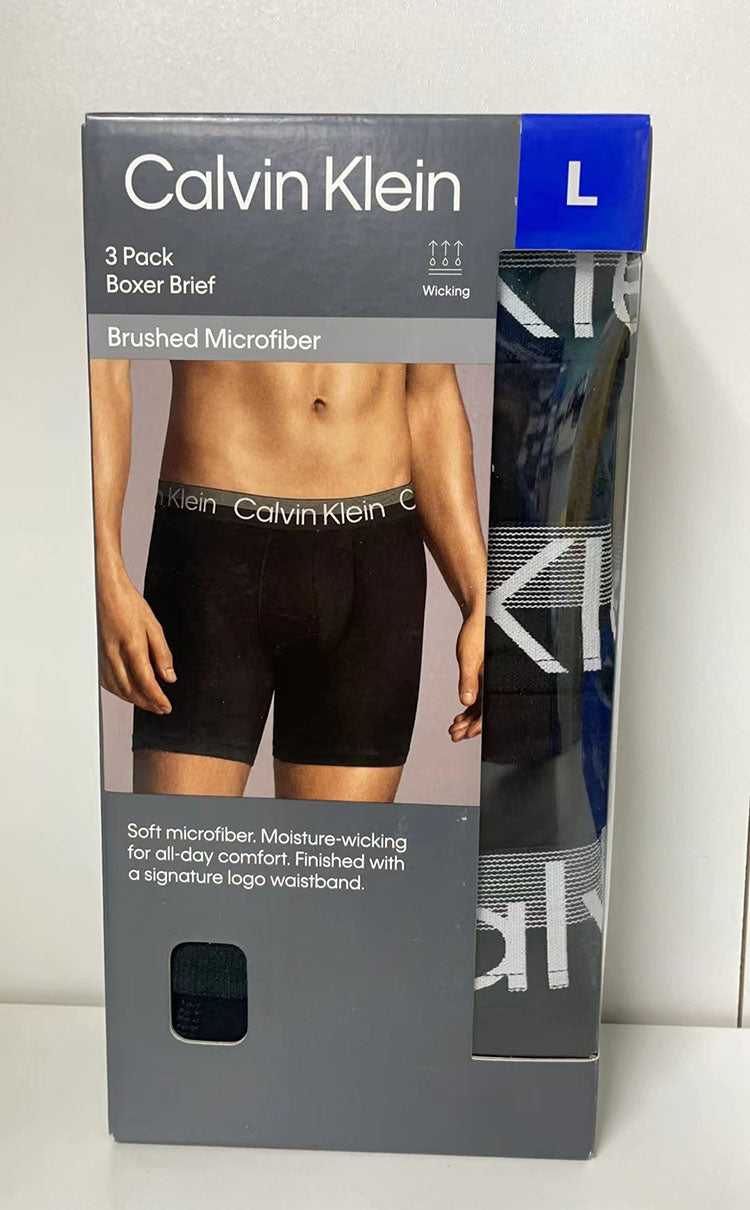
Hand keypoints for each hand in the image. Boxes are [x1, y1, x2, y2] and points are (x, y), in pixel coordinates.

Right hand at [97, 565, 175, 713]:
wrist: (107, 592)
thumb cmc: (130, 605)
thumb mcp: (154, 626)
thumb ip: (162, 654)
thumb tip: (169, 677)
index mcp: (132, 645)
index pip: (145, 681)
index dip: (157, 698)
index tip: (166, 706)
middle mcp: (115, 654)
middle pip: (131, 690)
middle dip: (147, 704)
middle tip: (161, 709)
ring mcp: (104, 656)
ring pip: (118, 689)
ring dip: (134, 700)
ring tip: (149, 703)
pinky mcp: (98, 656)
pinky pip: (107, 682)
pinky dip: (119, 692)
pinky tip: (128, 692)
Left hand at [449, 609, 483, 741]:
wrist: (481, 615)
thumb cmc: (478, 631)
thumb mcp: (469, 656)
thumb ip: (468, 679)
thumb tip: (466, 702)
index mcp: (497, 680)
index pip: (490, 710)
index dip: (477, 725)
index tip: (464, 734)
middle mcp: (496, 683)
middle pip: (486, 712)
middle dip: (470, 727)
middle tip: (454, 735)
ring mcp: (492, 681)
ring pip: (482, 707)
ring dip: (468, 720)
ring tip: (453, 729)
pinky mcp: (486, 678)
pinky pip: (480, 698)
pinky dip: (470, 709)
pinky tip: (459, 716)